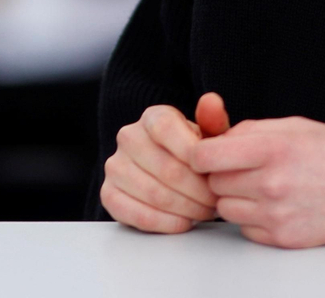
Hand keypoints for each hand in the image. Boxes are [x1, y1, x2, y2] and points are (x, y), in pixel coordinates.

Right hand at [101, 98, 229, 233]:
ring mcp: (115, 166)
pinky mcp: (108, 193)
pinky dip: (163, 223)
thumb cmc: (192, 154)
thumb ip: (213, 120)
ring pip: (152, 193)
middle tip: (215, 202)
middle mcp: (128, 137)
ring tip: (204, 212)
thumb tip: (211, 101)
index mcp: (152, 117)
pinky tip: (182, 222)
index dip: (192, 153)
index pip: (166, 128)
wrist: (170, 175)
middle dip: (197, 191)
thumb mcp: (208, 135)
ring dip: (185, 209)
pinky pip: (134, 213)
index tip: (212, 172)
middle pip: (165, 167)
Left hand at [191, 97, 324, 247]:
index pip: (205, 156)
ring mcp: (277, 215)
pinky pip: (245, 229)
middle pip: (213, 183)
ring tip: (263, 186)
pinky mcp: (283, 239)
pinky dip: (252, 219)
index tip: (208, 153)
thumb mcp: (294, 126)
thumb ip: (249, 131)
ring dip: (235, 198)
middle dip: (222, 174)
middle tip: (246, 168)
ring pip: (225, 209)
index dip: (201, 153)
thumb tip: (213, 140)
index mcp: (272, 148)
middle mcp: (271, 183)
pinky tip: (276, 205)